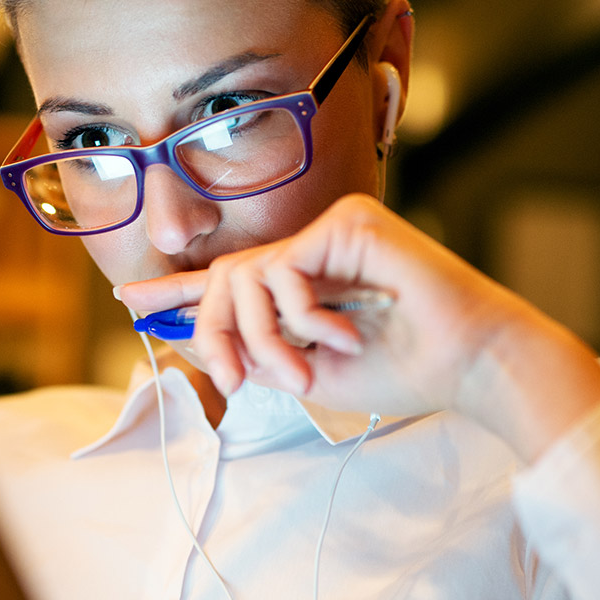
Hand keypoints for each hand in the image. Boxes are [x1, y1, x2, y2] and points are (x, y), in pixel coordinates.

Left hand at [117, 193, 599, 460]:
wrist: (469, 365)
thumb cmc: (404, 372)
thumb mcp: (307, 374)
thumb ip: (251, 354)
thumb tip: (189, 339)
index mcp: (306, 285)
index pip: (231, 282)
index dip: (177, 291)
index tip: (130, 298)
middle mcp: (314, 250)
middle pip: (225, 279)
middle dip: (216, 333)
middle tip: (234, 379)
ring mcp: (330, 231)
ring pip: (245, 277)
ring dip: (260, 336)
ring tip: (302, 372)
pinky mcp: (347, 220)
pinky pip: (283, 267)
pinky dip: (299, 313)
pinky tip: (341, 335)